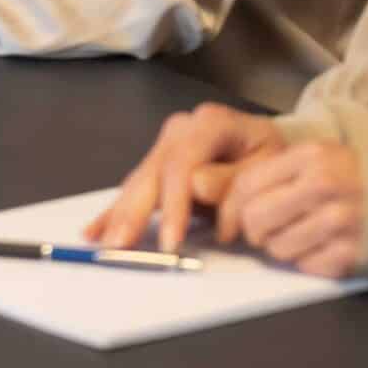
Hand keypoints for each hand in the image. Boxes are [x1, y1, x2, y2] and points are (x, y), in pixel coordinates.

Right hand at [88, 103, 289, 251]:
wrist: (270, 147)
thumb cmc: (272, 159)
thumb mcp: (269, 166)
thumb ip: (234, 179)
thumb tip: (195, 186)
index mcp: (211, 123)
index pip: (183, 164)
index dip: (174, 206)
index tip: (172, 241)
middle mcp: (181, 130)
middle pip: (151, 173)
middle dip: (135, 212)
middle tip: (122, 244)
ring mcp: (166, 146)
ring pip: (138, 182)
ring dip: (121, 215)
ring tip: (105, 242)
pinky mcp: (158, 164)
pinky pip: (134, 189)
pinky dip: (116, 211)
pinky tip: (95, 229)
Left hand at [213, 142, 366, 278]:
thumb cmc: (355, 184)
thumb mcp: (316, 163)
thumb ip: (268, 174)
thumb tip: (198, 186)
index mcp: (312, 156)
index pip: (247, 183)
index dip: (229, 208)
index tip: (228, 222)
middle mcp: (326, 185)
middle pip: (256, 218)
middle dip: (252, 232)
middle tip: (263, 232)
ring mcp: (342, 221)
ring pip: (276, 247)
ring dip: (279, 249)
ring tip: (300, 236)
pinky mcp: (352, 254)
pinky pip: (304, 266)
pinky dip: (306, 262)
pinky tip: (323, 248)